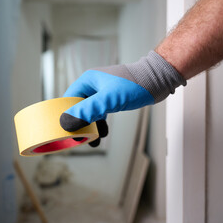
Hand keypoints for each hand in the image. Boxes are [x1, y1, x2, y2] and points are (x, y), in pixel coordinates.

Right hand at [60, 51, 185, 146]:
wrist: (157, 81)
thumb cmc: (135, 85)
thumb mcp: (109, 99)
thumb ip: (88, 110)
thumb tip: (67, 122)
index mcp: (87, 81)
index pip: (68, 101)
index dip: (66, 116)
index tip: (67, 132)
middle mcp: (92, 85)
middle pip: (78, 108)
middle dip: (79, 124)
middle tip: (80, 140)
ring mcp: (101, 92)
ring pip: (89, 112)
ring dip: (90, 127)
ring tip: (93, 141)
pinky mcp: (111, 99)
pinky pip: (100, 113)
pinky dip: (100, 124)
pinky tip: (103, 134)